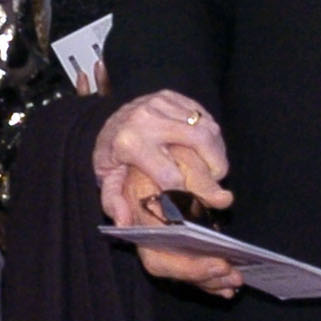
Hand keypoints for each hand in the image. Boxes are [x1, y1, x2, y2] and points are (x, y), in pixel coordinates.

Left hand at [94, 90, 240, 293]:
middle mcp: (147, 119)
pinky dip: (212, 136)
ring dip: (218, 151)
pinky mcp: (172, 96)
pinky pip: (204, 115)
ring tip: (214, 168)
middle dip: (216, 166)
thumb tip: (125, 224)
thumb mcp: (105, 179)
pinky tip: (208, 150)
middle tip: (216, 182)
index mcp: (130, 143)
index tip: (194, 205)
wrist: (102, 119)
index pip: (171, 175)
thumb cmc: (109, 154)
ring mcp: (161, 103)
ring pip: (207, 127)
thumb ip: (114, 202)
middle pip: (200, 141)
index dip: (187, 194)